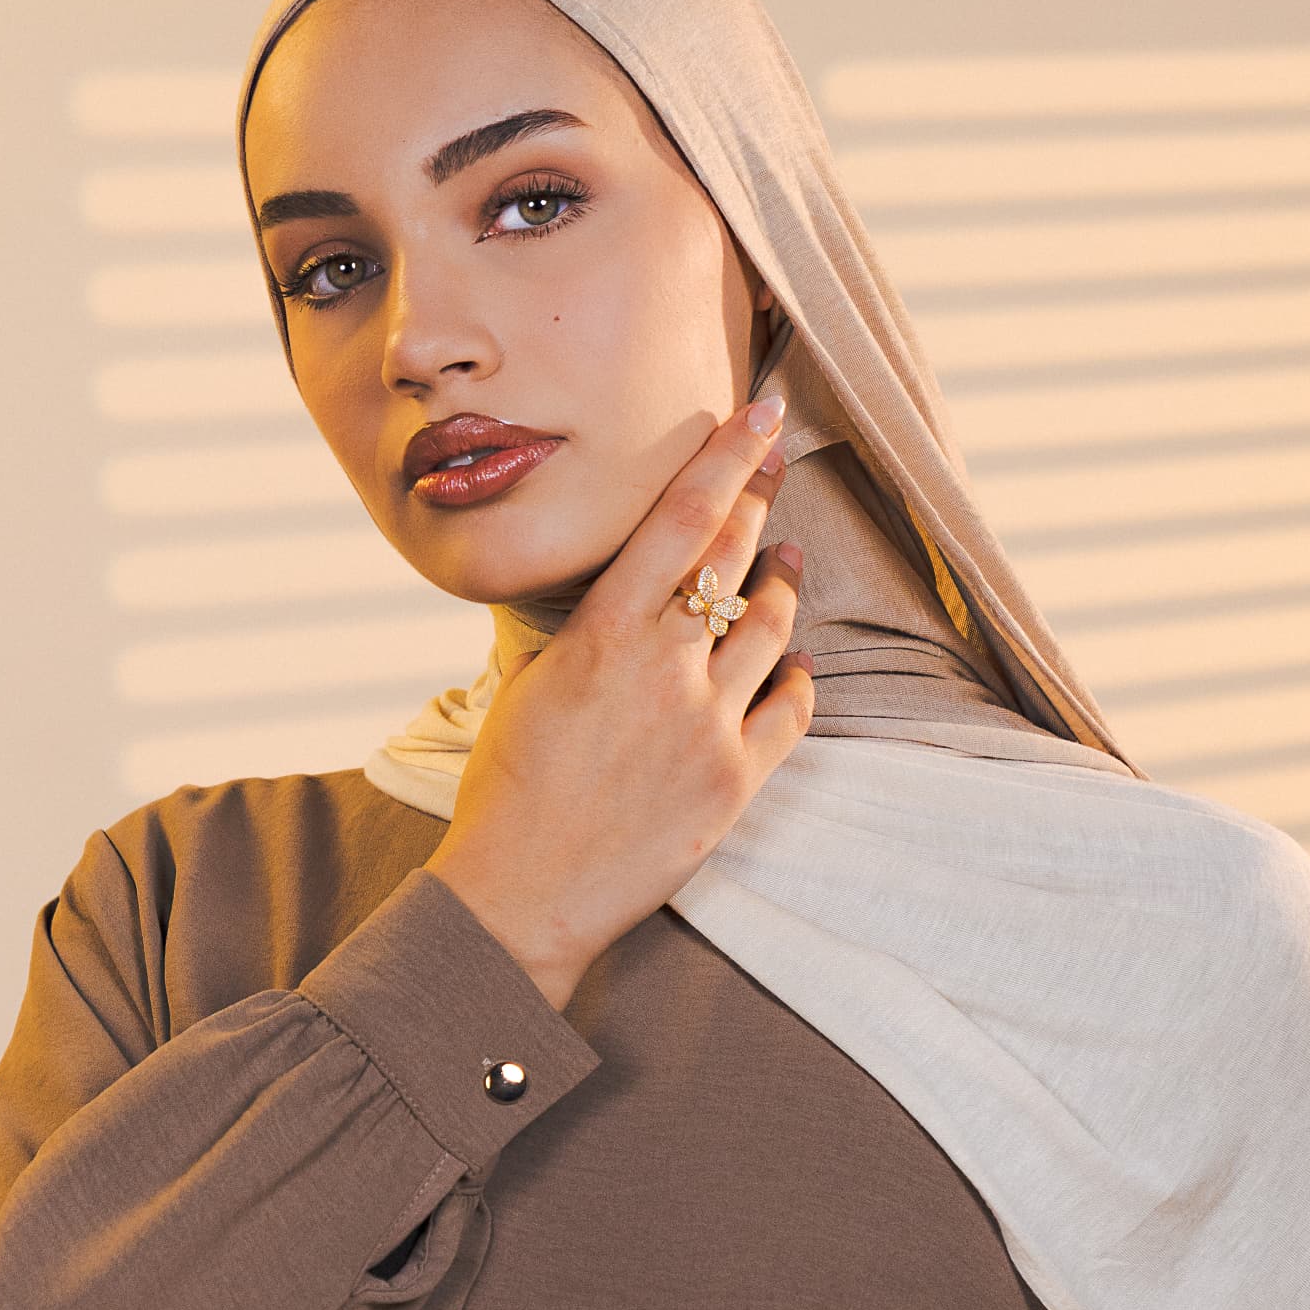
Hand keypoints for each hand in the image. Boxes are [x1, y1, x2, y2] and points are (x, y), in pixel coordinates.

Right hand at [421, 390, 816, 1013]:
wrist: (522, 894)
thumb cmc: (508, 792)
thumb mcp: (529, 685)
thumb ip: (585, 633)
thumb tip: (621, 598)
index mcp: (603, 633)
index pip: (681, 519)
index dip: (728, 457)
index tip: (761, 415)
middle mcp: (664, 667)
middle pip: (734, 558)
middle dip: (760, 501)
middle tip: (774, 469)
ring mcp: (707, 724)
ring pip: (772, 626)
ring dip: (783, 583)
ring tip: (786, 562)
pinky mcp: (735, 781)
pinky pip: (793, 709)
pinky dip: (801, 677)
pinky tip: (798, 662)